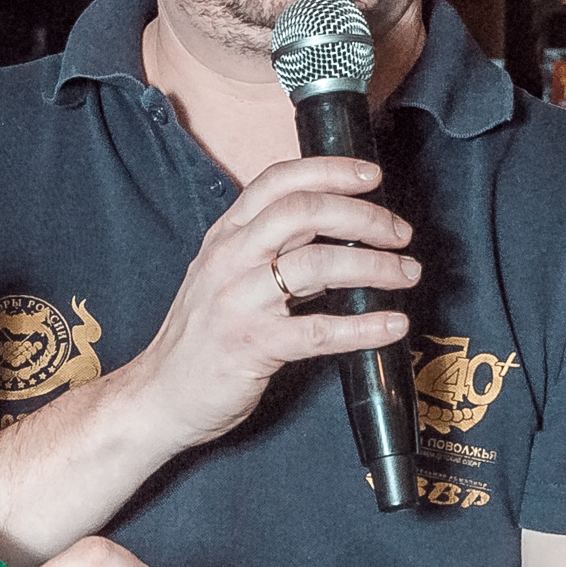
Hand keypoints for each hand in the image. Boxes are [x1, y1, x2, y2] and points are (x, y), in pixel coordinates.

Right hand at [120, 155, 415, 455]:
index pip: (278, 181)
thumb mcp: (222, 275)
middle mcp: (229, 259)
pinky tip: (393, 325)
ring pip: (316, 264)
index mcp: (225, 236)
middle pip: (304, 212)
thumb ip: (266, 248)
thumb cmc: (199, 337)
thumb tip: (335, 230)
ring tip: (406, 274)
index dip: (331, 171)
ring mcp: (239, 302)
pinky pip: (318, 331)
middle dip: (364, 217)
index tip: (372, 176)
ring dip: (374, 266)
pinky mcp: (252, 346)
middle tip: (400, 232)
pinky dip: (363, 326)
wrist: (159, 395)